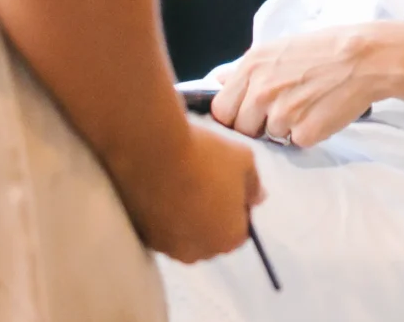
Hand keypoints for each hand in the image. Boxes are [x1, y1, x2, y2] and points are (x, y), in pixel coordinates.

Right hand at [128, 117, 262, 263]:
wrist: (151, 151)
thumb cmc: (204, 155)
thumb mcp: (244, 160)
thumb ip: (255, 184)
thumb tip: (259, 198)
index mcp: (229, 238)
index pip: (241, 229)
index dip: (236, 206)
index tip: (226, 183)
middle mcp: (200, 252)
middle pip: (211, 236)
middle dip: (211, 216)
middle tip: (203, 181)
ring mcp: (169, 248)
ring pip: (184, 234)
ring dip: (186, 217)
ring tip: (179, 182)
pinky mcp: (144, 238)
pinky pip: (161, 230)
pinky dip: (163, 216)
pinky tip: (161, 188)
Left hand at [213, 24, 396, 148]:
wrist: (365, 58)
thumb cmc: (323, 50)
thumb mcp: (278, 48)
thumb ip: (247, 70)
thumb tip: (218, 80)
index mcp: (251, 67)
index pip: (220, 108)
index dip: (232, 115)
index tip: (245, 114)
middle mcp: (262, 90)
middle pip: (240, 128)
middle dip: (255, 126)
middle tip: (280, 111)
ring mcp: (282, 114)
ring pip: (269, 136)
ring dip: (284, 129)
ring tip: (306, 105)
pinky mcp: (304, 133)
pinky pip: (295, 143)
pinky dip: (306, 134)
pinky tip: (319, 113)